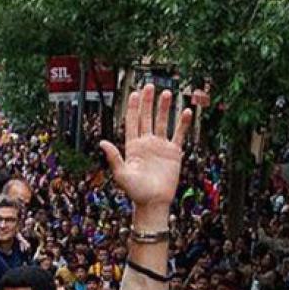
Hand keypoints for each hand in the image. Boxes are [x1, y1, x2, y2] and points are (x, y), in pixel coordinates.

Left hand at [98, 89, 191, 211]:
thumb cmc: (136, 192)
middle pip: (147, 117)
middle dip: (147, 102)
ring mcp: (160, 146)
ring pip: (162, 122)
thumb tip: (102, 142)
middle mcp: (146, 143)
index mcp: (132, 146)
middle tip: (149, 86)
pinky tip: (186, 112)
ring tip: (166, 93)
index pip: (132, 122)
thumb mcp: (122, 174)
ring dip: (164, 108)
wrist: (153, 203)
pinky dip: (182, 123)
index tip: (134, 93)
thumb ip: (114, 157)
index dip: (133, 108)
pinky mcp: (173, 153)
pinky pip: (179, 134)